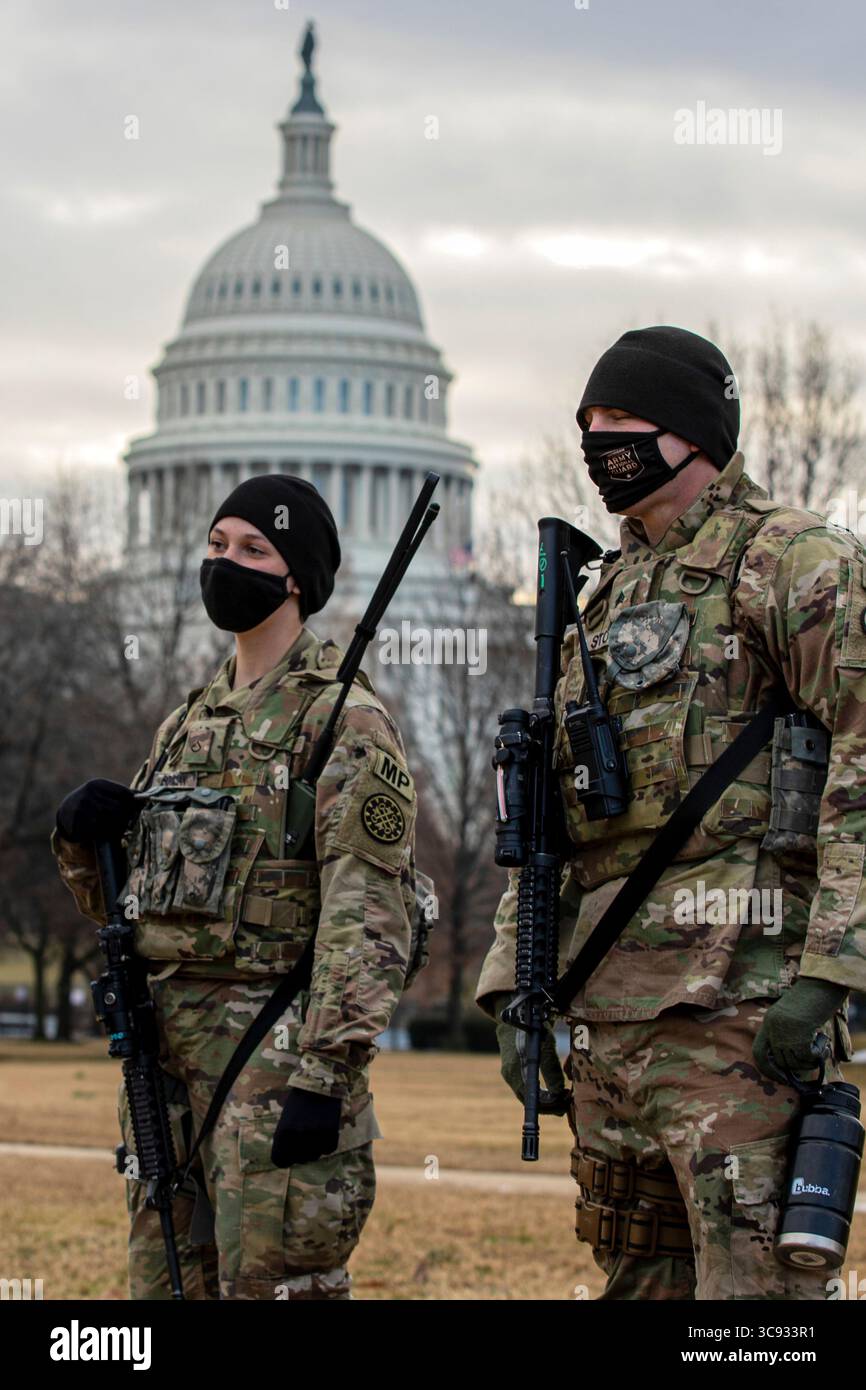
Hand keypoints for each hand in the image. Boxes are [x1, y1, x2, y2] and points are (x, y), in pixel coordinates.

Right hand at [56, 779, 139, 844]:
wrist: (67, 810)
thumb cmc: (93, 801)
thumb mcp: (104, 793)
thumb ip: (122, 794)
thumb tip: (144, 797)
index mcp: (98, 784)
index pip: (124, 794)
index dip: (133, 804)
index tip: (136, 810)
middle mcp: (89, 794)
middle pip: (119, 808)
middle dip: (126, 817)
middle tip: (127, 822)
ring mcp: (83, 808)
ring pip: (110, 821)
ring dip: (117, 827)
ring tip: (117, 827)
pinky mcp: (79, 823)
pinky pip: (100, 830)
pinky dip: (106, 833)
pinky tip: (105, 831)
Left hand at [271, 1088, 341, 1167]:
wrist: (319, 1082)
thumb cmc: (299, 1099)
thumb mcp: (286, 1117)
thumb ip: (286, 1136)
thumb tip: (288, 1153)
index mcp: (282, 1132)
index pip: (280, 1160)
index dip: (285, 1160)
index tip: (289, 1157)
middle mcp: (297, 1137)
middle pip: (299, 1160)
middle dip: (301, 1155)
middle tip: (305, 1144)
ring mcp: (314, 1135)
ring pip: (314, 1155)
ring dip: (315, 1149)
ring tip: (316, 1135)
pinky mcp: (330, 1132)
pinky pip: (329, 1149)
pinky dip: (328, 1144)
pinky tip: (326, 1133)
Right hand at [494, 993, 570, 1114]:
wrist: (515, 1015)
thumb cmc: (532, 1028)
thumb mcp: (545, 1046)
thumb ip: (551, 1070)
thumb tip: (558, 1094)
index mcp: (517, 1071)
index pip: (533, 1099)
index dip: (550, 1105)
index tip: (565, 1103)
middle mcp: (511, 1076)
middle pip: (530, 1101)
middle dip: (549, 1106)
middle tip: (566, 1104)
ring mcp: (510, 1074)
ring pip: (528, 1096)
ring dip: (545, 1100)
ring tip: (562, 1098)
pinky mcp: (513, 1071)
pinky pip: (526, 1088)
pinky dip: (539, 1092)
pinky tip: (552, 1090)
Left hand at [752, 977, 847, 1083]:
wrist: (819, 985)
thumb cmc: (808, 998)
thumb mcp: (790, 1014)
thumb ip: (785, 1030)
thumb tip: (790, 1057)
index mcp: (768, 1022)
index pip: (758, 1052)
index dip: (767, 1069)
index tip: (781, 1076)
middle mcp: (773, 1029)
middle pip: (780, 1061)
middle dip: (796, 1065)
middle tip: (811, 1058)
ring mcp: (785, 1032)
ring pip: (794, 1062)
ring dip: (808, 1061)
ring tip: (819, 1048)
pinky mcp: (799, 1035)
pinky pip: (807, 1057)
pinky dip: (817, 1056)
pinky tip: (823, 1045)